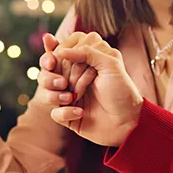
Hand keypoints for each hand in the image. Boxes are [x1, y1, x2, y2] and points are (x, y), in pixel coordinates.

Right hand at [44, 32, 143, 146]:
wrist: (128, 122)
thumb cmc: (122, 91)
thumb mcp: (110, 64)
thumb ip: (86, 51)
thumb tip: (60, 51)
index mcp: (82, 59)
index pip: (58, 49)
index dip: (55, 53)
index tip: (56, 59)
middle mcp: (72, 74)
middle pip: (46, 69)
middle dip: (53, 76)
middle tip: (64, 82)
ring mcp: (66, 93)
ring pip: (45, 89)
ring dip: (56, 94)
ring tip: (72, 98)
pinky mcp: (65, 113)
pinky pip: (54, 112)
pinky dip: (66, 112)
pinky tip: (80, 112)